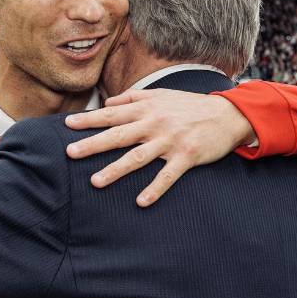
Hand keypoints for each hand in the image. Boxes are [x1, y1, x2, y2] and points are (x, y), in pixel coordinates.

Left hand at [65, 88, 255, 206]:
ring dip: (115, 170)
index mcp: (147, 109)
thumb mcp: (162, 95)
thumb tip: (108, 102)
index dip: (90, 119)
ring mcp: (170, 141)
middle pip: (118, 135)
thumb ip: (134, 99)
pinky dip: (154, 189)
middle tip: (70, 152)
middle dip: (93, 144)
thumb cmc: (191, 106)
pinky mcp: (186, 156)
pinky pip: (167, 176)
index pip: (112, 114)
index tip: (68, 125)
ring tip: (95, 182)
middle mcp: (155, 124)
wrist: (228, 115)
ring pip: (138, 157)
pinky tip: (141, 202)